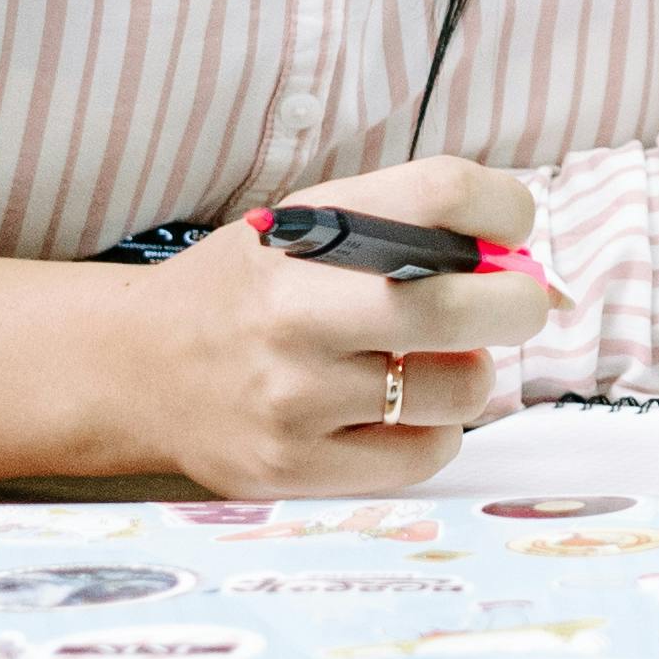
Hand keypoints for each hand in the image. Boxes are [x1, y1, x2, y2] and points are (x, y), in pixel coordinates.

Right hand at [122, 154, 552, 494]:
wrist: (134, 367)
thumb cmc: (249, 291)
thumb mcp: (307, 228)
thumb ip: (407, 230)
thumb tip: (523, 260)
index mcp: (305, 231)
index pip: (444, 192)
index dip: (506, 207)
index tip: (514, 227)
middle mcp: (296, 312)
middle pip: (463, 304)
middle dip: (518, 303)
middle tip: (517, 305)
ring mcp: (292, 397)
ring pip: (457, 390)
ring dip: (470, 376)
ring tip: (435, 365)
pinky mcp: (292, 467)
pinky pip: (423, 454)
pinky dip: (434, 432)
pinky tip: (399, 413)